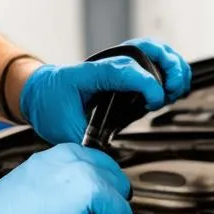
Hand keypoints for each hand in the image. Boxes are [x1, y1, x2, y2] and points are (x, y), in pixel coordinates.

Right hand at [0, 143, 133, 213]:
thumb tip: (95, 194)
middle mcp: (72, 167)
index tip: (102, 205)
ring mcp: (76, 191)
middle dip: (114, 213)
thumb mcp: (34, 179)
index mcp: (61, 154)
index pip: (108, 164)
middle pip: (121, 189)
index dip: (108, 190)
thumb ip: (65, 179)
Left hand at [18, 37, 191, 144]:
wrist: (37, 93)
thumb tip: (107, 163)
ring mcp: (117, 67)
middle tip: (171, 92)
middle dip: (168, 67)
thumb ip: (87, 144)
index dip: (145, 83)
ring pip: (153, 50)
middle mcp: (106, 64)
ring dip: (172, 66)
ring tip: (175, 89)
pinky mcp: (124, 74)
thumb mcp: (62, 129)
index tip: (154, 101)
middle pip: (147, 49)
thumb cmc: (48, 105)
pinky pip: (152, 61)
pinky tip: (171, 89)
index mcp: (88, 74)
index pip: (124, 69)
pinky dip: (168, 70)